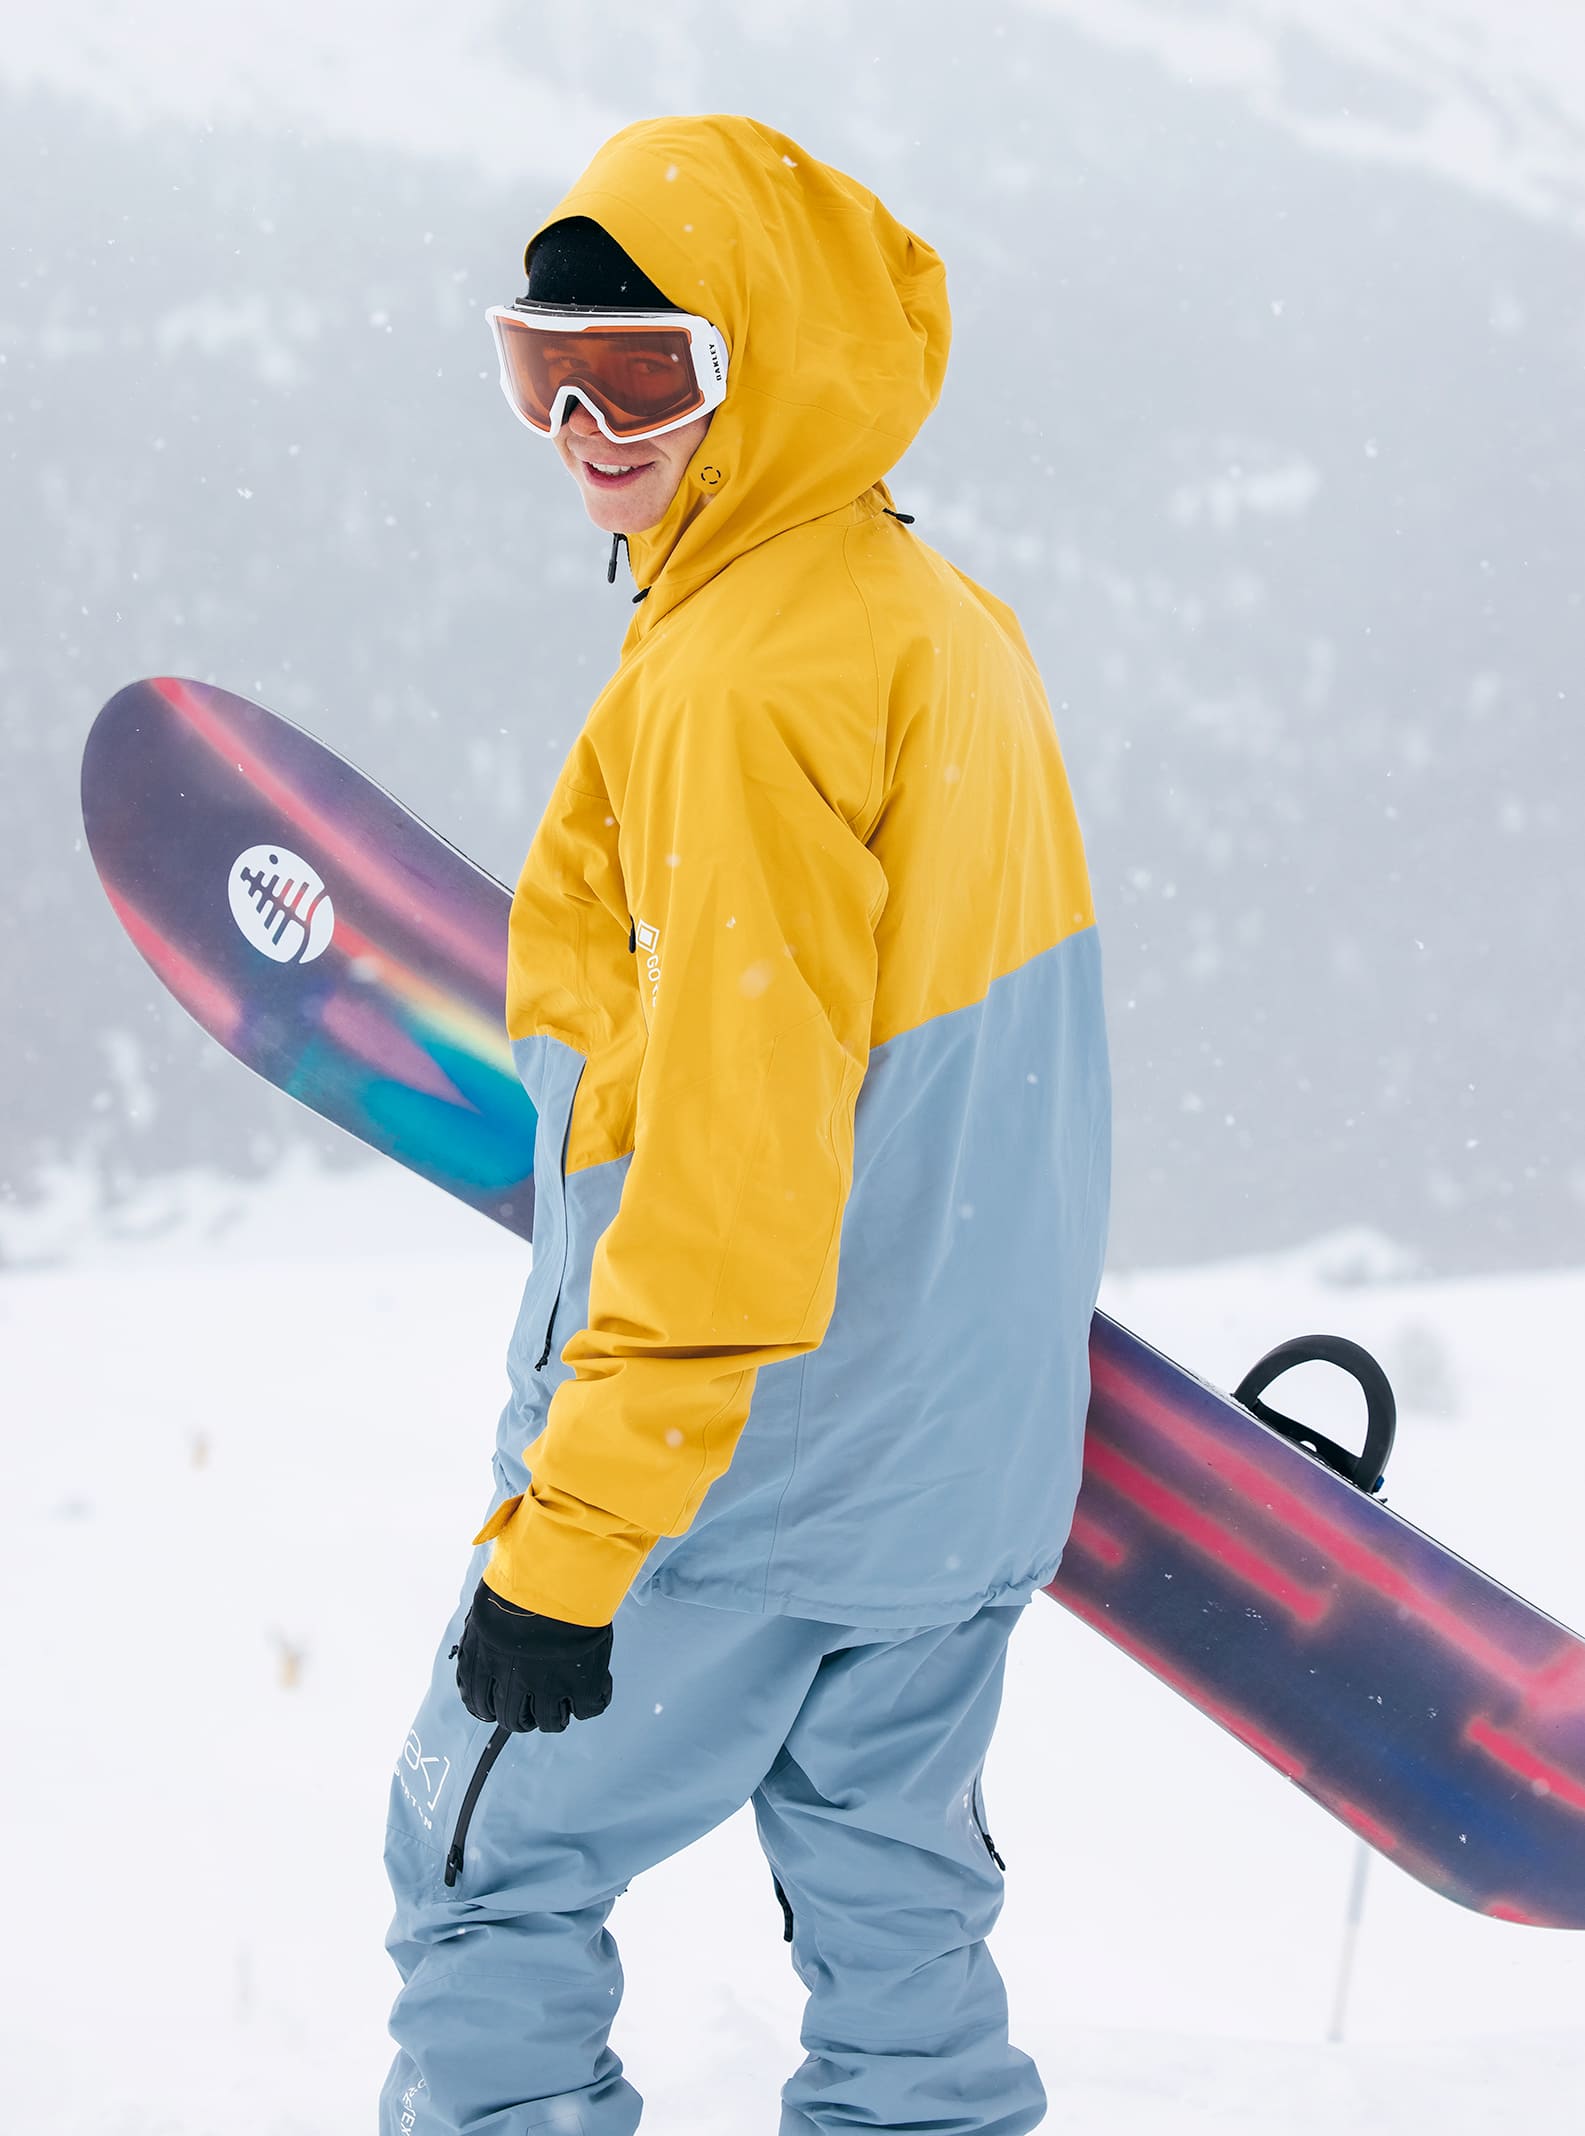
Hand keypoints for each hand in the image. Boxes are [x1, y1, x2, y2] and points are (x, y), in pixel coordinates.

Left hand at [453, 1579, 613, 1732]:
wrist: (558, 1571)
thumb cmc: (523, 1574)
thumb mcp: (490, 1602)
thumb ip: (484, 1631)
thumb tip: (480, 1641)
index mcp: (485, 1659)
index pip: (477, 1702)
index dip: (488, 1708)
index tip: (496, 1706)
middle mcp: (512, 1679)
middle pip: (512, 1719)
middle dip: (522, 1717)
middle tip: (533, 1706)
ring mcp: (548, 1684)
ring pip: (550, 1723)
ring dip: (555, 1715)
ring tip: (564, 1699)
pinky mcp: (582, 1683)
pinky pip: (588, 1710)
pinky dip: (590, 1702)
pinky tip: (594, 1686)